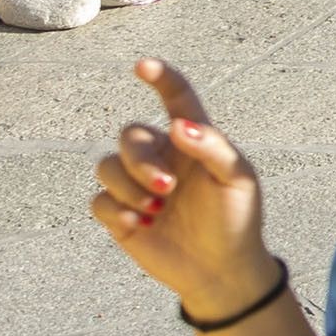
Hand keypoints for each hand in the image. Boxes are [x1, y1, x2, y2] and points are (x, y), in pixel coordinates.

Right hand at [89, 59, 277, 321]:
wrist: (221, 269)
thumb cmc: (236, 218)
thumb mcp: (237, 180)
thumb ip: (212, 147)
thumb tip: (179, 126)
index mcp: (193, 141)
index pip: (176, 100)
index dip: (161, 79)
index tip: (143, 66)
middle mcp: (162, 157)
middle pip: (130, 136)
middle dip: (141, 161)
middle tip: (167, 189)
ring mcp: (138, 185)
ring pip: (106, 165)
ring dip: (128, 187)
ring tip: (156, 210)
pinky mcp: (120, 214)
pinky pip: (98, 201)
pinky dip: (115, 211)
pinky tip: (140, 225)